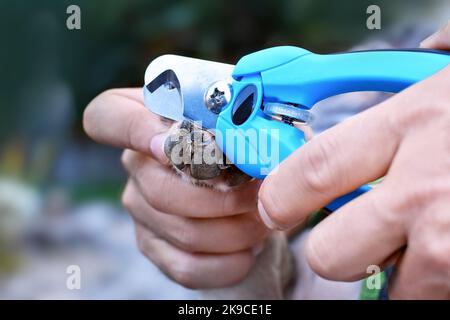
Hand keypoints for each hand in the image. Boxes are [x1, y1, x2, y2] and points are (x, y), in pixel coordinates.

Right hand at [83, 88, 267, 288]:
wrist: (245, 193)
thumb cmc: (242, 148)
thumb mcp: (245, 123)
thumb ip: (239, 121)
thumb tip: (251, 138)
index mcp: (147, 123)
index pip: (106, 117)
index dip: (133, 130)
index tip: (171, 145)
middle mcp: (136, 165)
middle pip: (161, 190)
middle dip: (222, 200)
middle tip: (261, 196)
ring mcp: (140, 209)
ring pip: (183, 231)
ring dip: (236, 231)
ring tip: (263, 221)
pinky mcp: (153, 245)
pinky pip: (187, 266)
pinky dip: (227, 263)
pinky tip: (249, 250)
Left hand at [257, 23, 449, 298]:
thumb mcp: (446, 84)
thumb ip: (396, 103)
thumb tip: (348, 109)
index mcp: (414, 124)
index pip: (313, 171)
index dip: (282, 196)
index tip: (275, 207)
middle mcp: (431, 190)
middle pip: (332, 253)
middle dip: (334, 251)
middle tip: (355, 234)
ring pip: (391, 289)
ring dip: (399, 271)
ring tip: (430, 236)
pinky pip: (434, 296)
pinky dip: (435, 283)